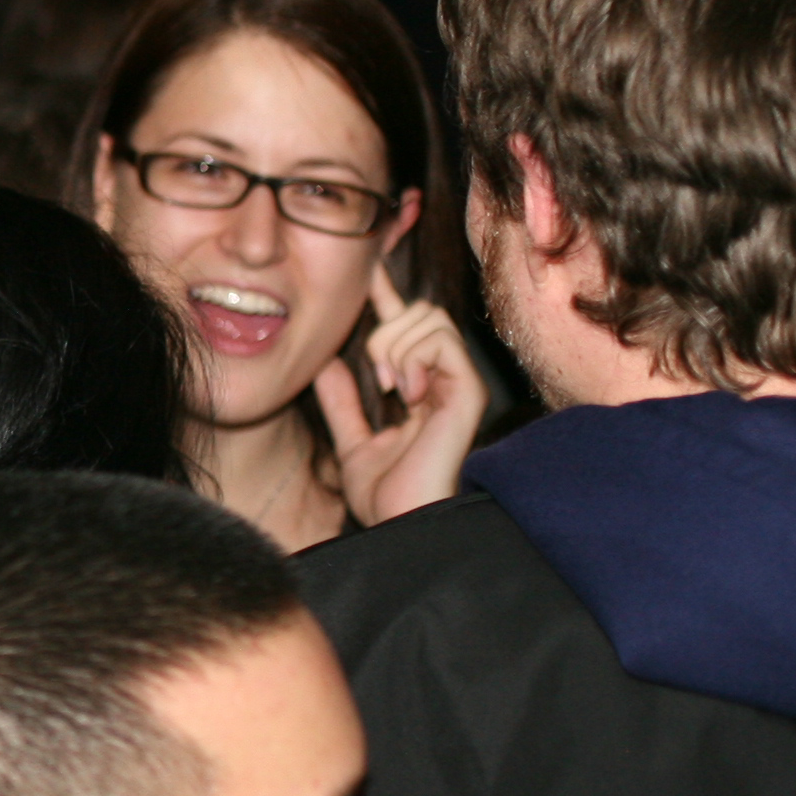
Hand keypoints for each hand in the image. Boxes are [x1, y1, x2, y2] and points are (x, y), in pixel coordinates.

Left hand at [321, 265, 486, 528]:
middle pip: (421, 311)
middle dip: (385, 331)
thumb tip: (326, 365)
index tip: (368, 269)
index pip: (408, 328)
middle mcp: (446, 381)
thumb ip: (343, 405)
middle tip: (378, 379)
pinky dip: (412, 358)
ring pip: (430, 319)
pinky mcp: (469, 391)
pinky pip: (441, 341)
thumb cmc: (387, 498)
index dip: (388, 295)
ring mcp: (461, 384)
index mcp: (421, 388)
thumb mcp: (354, 443)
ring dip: (395, 346)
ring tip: (391, 388)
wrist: (403, 527)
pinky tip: (407, 392)